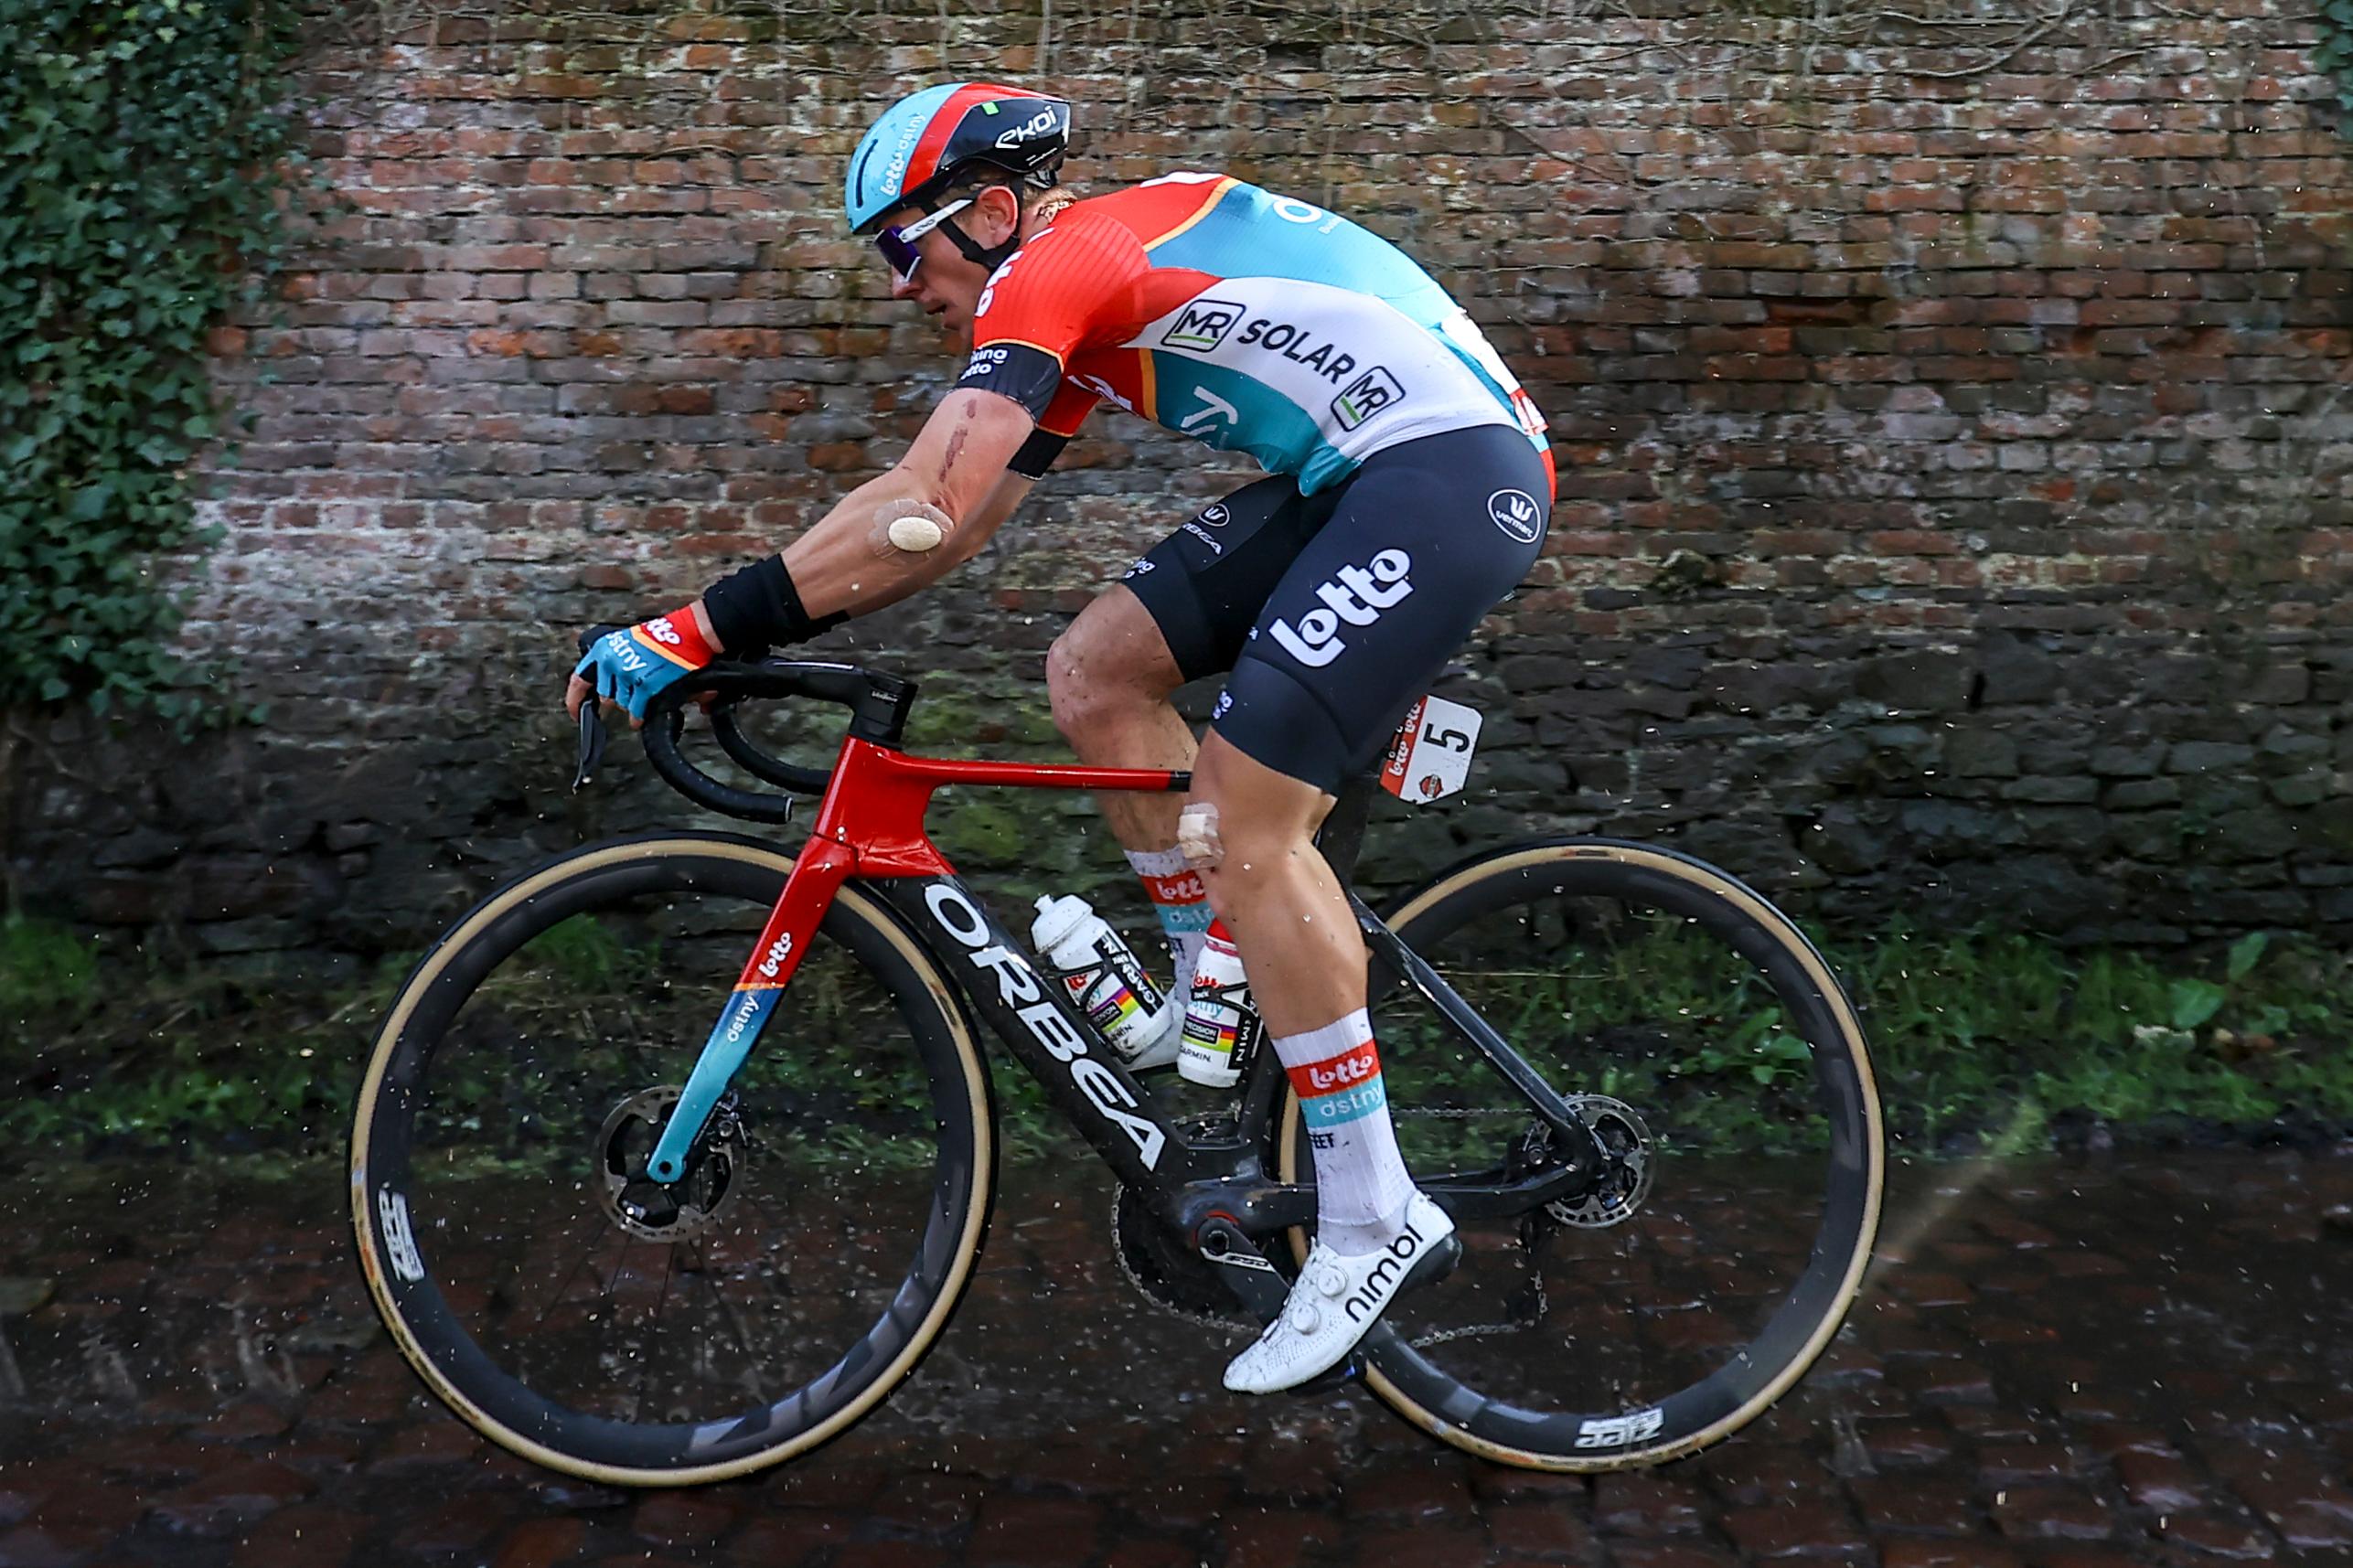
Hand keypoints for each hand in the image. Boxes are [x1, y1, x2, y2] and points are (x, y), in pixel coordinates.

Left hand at [566, 602, 719, 725]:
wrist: (686, 633)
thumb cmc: (662, 635)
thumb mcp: (627, 642)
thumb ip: (614, 661)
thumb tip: (609, 686)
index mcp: (603, 650)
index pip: (578, 680)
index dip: (574, 700)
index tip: (575, 711)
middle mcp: (610, 663)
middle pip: (605, 697)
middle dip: (614, 702)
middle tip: (623, 702)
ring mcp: (627, 675)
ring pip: (621, 704)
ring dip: (629, 706)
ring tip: (639, 703)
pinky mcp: (644, 686)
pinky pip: (636, 710)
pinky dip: (637, 717)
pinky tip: (639, 719)